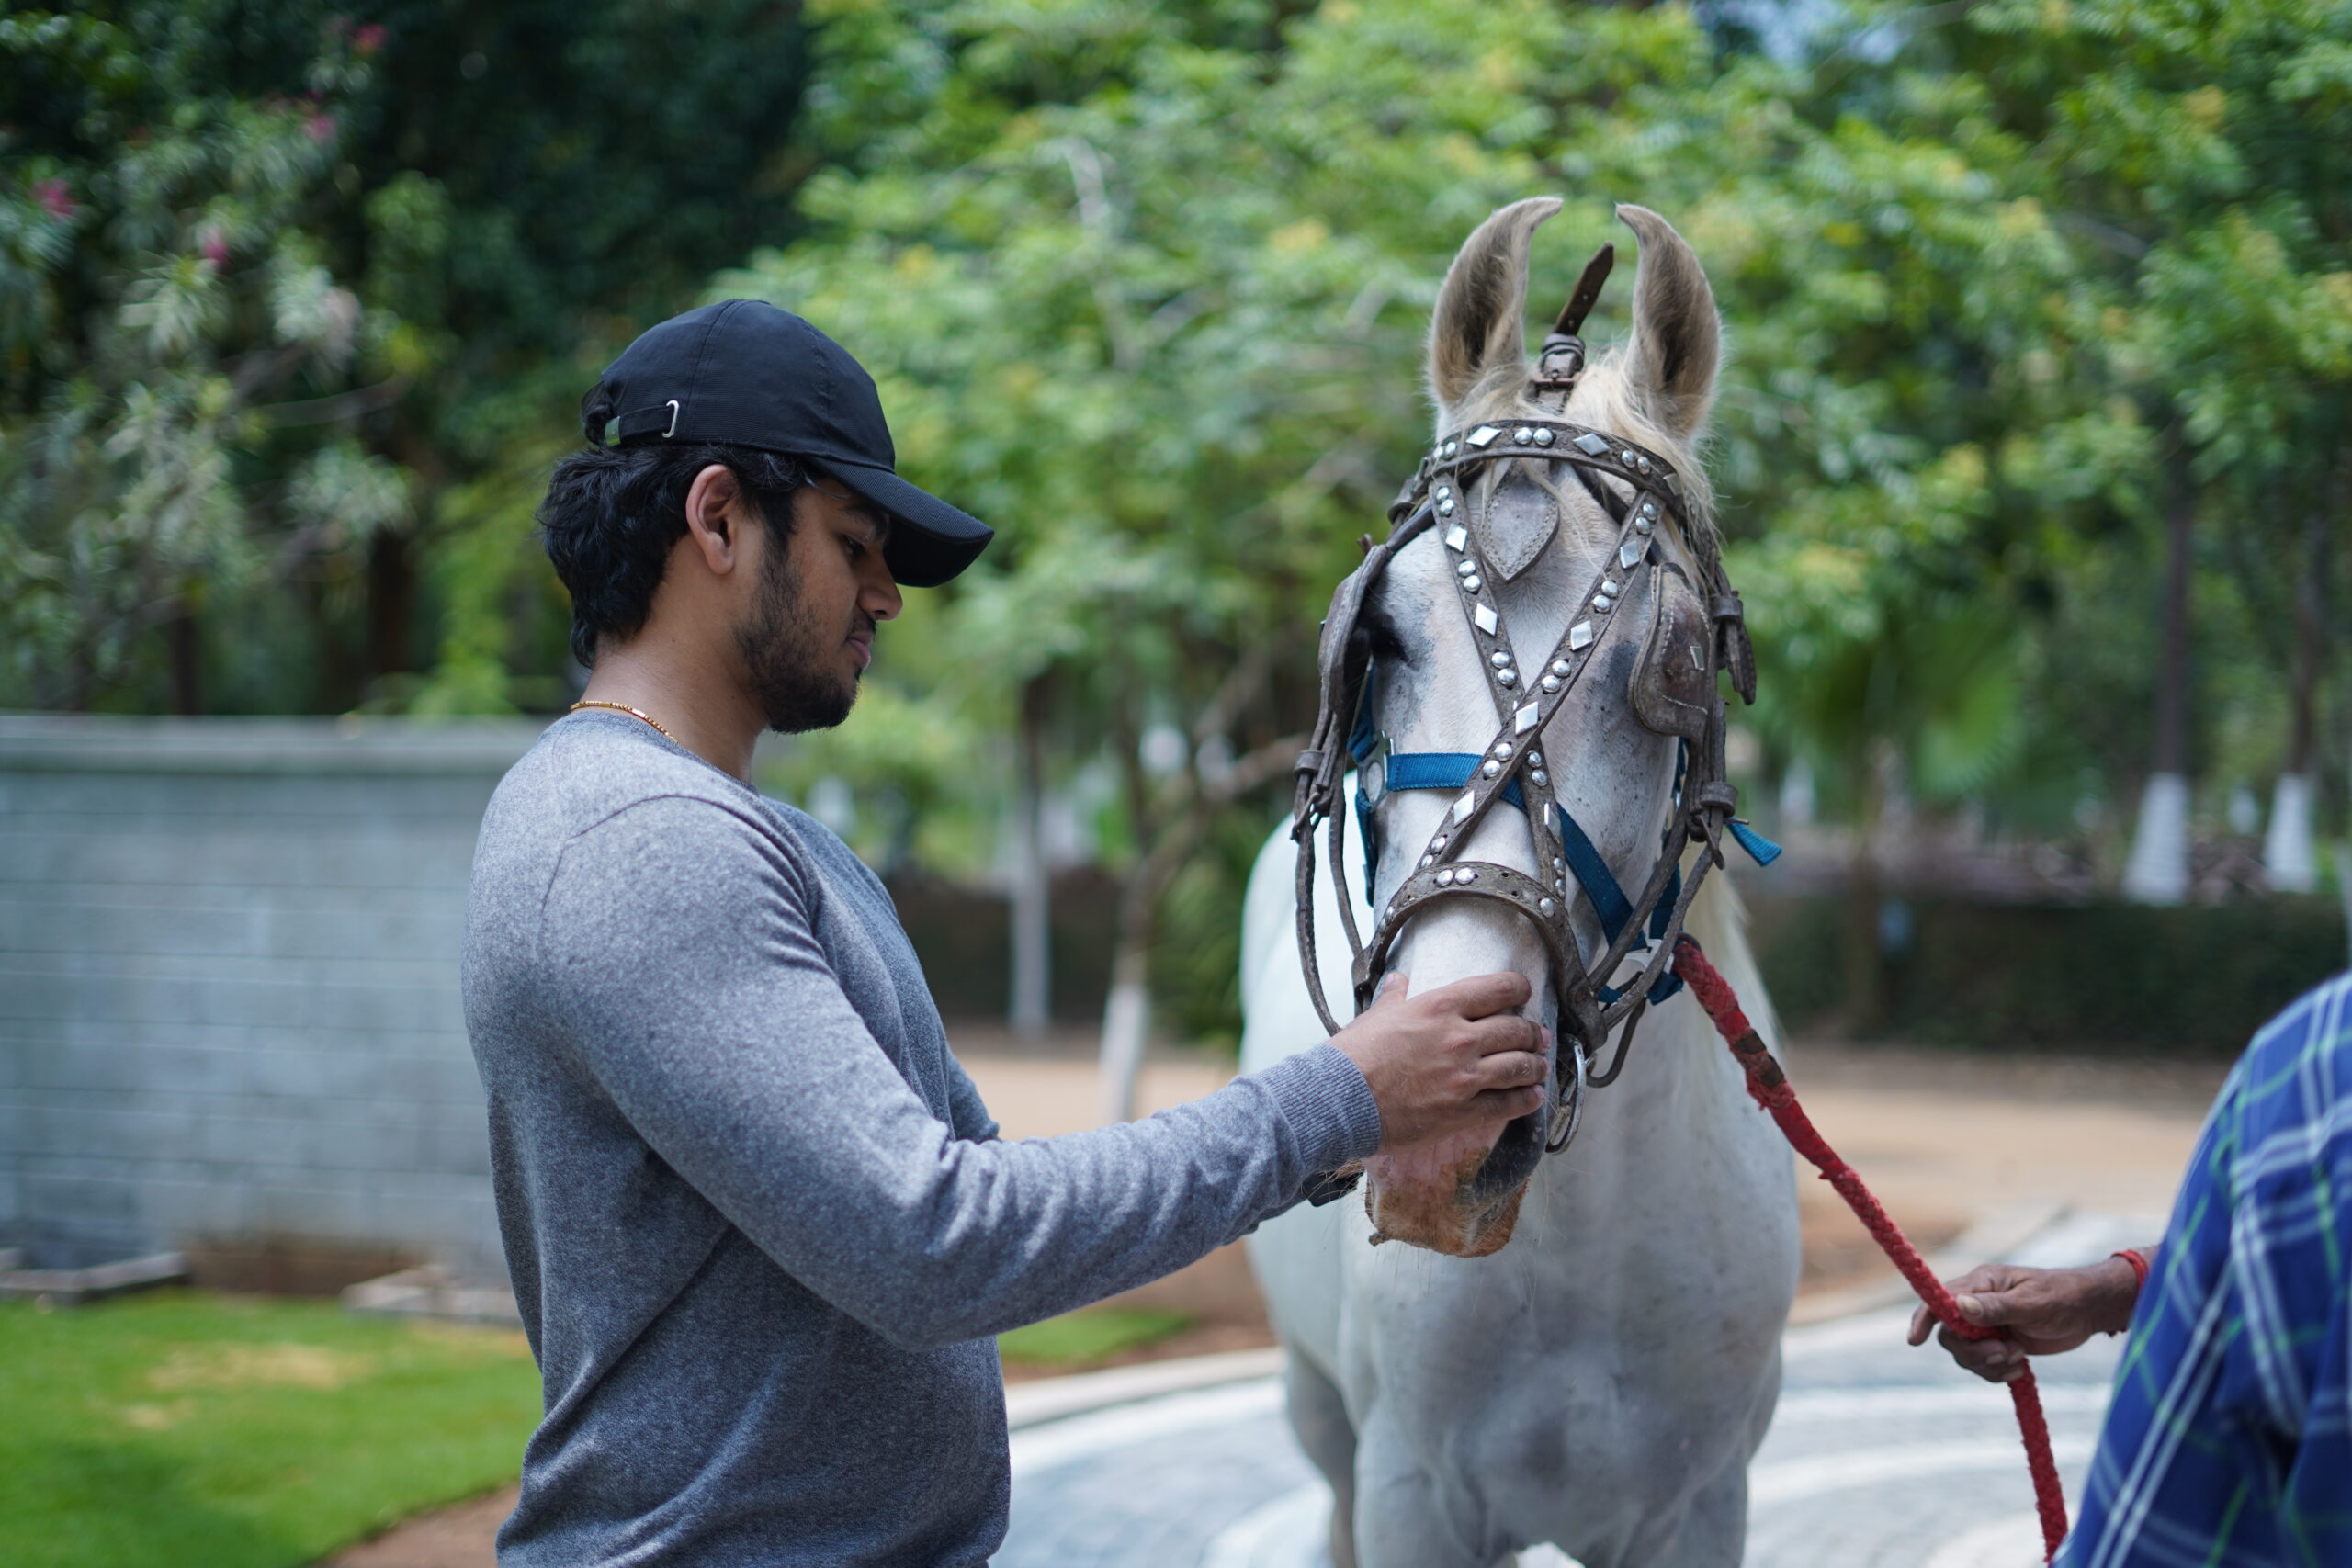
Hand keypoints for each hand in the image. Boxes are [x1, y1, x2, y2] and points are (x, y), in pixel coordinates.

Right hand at [1332, 971, 1548, 1151]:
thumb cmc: (1353, 1057)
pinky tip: (1533, 1098)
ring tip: (1540, 1067)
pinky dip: (1526, 1100)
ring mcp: (1464, 1076)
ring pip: (1519, 1067)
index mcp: (1439, 1007)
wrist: (1340, 1099)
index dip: (1517, 988)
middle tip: (1537, 1036)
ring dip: (1535, 1066)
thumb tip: (1399, 982)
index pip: (1496, 988)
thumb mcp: (1376, 1016)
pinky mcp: (1462, 1111)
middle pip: (1515, 1029)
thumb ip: (1395, 998)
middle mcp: (1459, 1038)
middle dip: (1532, 1033)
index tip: (1523, 991)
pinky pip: (1506, 1104)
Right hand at [1905, 1257, 2143, 1381]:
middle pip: (1950, 1335)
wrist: (2089, 1311)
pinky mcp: (2000, 1345)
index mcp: (1980, 1285)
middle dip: (1973, 1351)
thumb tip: (1958, 1306)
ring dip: (1988, 1363)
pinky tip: (2020, 1369)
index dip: (1923, 1319)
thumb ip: (1995, 1307)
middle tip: (2004, 1353)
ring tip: (2017, 1358)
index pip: (1939, 1300)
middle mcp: (1977, 1305)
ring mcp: (1988, 1327)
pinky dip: (1998, 1373)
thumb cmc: (2063, 1296)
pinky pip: (1984, 1367)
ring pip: (1965, 1354)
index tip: (1916, 1341)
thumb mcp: (2032, 1302)